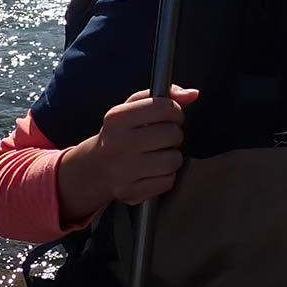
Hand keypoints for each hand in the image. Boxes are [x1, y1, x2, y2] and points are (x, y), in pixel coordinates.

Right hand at [56, 86, 199, 222]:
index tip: (172, 116)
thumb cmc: (120, 135)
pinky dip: (166, 176)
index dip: (176, 112)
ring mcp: (123, 170)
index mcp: (117, 119)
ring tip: (159, 154)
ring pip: (173, 160)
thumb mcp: (132, 109)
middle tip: (164, 138)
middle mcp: (117, 144)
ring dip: (172, 156)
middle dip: (174, 135)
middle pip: (172, 134)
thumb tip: (192, 94)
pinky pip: (168, 181)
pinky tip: (153, 170)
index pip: (163, 108)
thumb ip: (163, 96)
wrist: (95, 169)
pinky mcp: (130, 192)